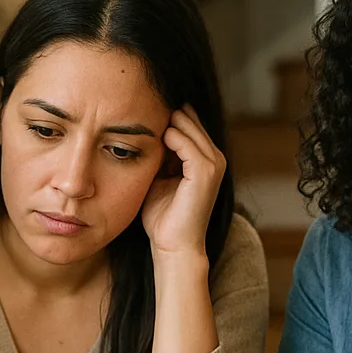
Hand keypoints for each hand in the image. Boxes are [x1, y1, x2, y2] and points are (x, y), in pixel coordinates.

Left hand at [142, 104, 225, 257]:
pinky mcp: (205, 172)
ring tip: (143, 119)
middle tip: (138, 107)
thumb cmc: (163, 217)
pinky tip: (156, 138)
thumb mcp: (158, 178)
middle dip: (165, 113)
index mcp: (204, 159)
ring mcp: (213, 164)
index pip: (187, 124)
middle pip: (190, 120)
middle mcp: (214, 158)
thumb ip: (158, 156)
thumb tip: (143, 133)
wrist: (173, 245)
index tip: (138, 111)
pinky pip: (187, 143)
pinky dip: (171, 137)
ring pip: (189, 127)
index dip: (164, 116)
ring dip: (167, 121)